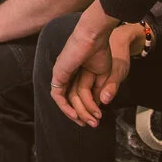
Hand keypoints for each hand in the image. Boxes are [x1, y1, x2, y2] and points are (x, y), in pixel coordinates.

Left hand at [49, 4, 119, 127]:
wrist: (94, 37)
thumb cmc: (101, 51)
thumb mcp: (104, 75)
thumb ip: (100, 90)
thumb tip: (100, 104)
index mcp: (77, 73)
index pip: (78, 96)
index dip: (87, 109)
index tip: (96, 118)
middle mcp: (68, 75)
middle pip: (71, 100)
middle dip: (82, 115)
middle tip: (93, 124)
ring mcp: (62, 74)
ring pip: (66, 100)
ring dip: (77, 113)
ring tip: (88, 121)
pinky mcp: (58, 74)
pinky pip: (57, 96)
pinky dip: (65, 107)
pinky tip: (75, 115)